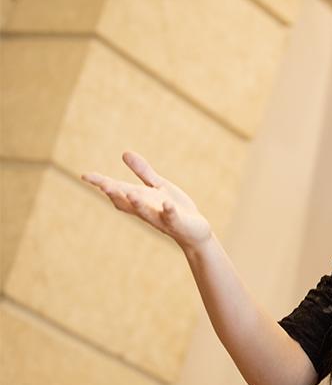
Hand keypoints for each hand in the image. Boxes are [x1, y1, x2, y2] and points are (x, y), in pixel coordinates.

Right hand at [81, 151, 211, 251]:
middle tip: (102, 185)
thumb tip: (124, 153)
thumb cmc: (172, 207)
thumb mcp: (158, 186)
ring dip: (138, 204)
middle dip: (114, 194)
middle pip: (126, 203)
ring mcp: (160, 217)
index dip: (101, 183)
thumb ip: (142, 172)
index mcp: (139, 199)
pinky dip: (168, 211)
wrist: (194, 231)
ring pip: (145, 212)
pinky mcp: (177, 223)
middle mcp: (145, 210)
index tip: (84, 175)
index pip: (117, 190)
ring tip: (130, 194)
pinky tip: (168, 203)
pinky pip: (172, 217)